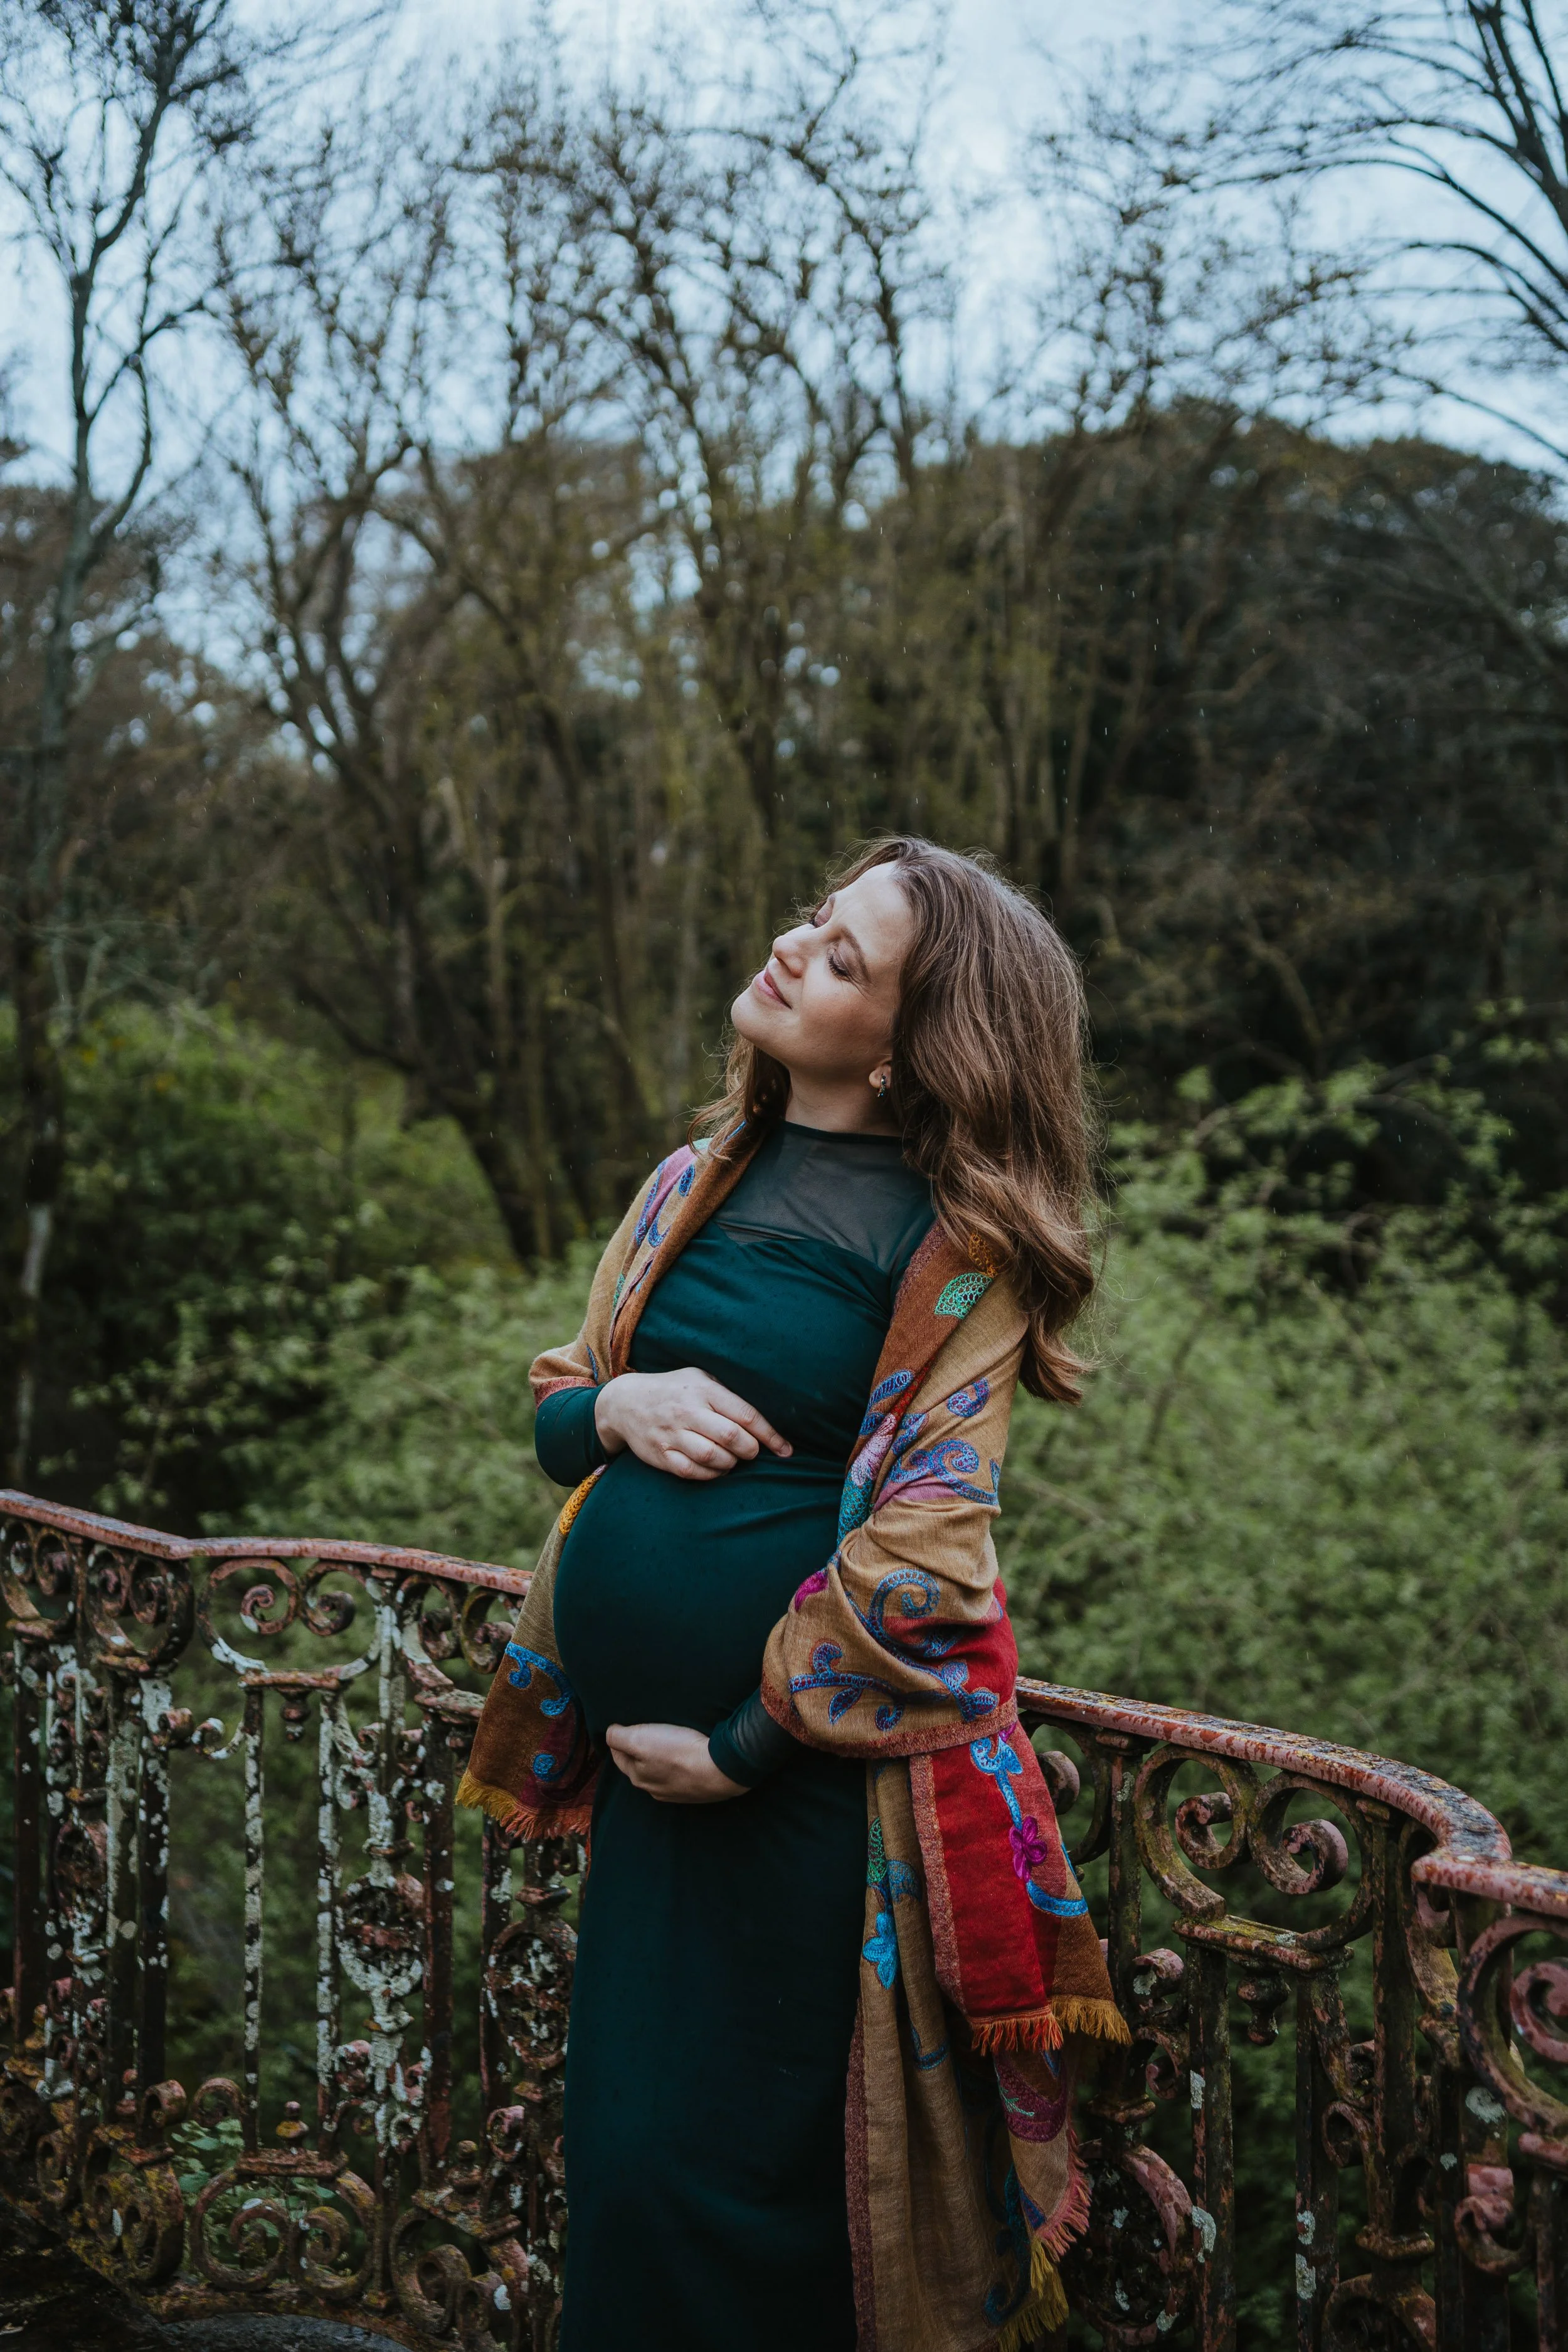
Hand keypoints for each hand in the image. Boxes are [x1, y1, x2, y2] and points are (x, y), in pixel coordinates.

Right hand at [594, 1368, 790, 1480]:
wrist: (625, 1402)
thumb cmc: (674, 1390)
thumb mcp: (700, 1378)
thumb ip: (729, 1395)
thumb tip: (764, 1420)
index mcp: (703, 1390)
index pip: (745, 1415)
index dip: (770, 1435)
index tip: (786, 1449)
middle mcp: (687, 1411)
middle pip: (731, 1437)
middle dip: (750, 1450)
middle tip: (751, 1452)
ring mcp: (672, 1433)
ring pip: (712, 1456)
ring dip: (731, 1463)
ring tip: (733, 1460)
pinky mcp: (660, 1454)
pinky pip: (692, 1471)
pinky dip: (710, 1474)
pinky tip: (715, 1468)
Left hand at [606, 1721, 748, 1802]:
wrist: (719, 1770)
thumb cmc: (678, 1752)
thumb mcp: (640, 1739)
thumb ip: (618, 1737)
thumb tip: (608, 1733)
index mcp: (637, 1776)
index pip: (618, 1756)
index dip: (618, 1739)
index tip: (623, 1725)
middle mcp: (653, 1788)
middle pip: (638, 1765)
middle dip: (637, 1750)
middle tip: (644, 1731)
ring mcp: (675, 1792)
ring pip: (659, 1772)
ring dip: (659, 1758)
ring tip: (666, 1741)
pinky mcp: (694, 1790)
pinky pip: (679, 1776)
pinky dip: (677, 1766)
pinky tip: (685, 1757)